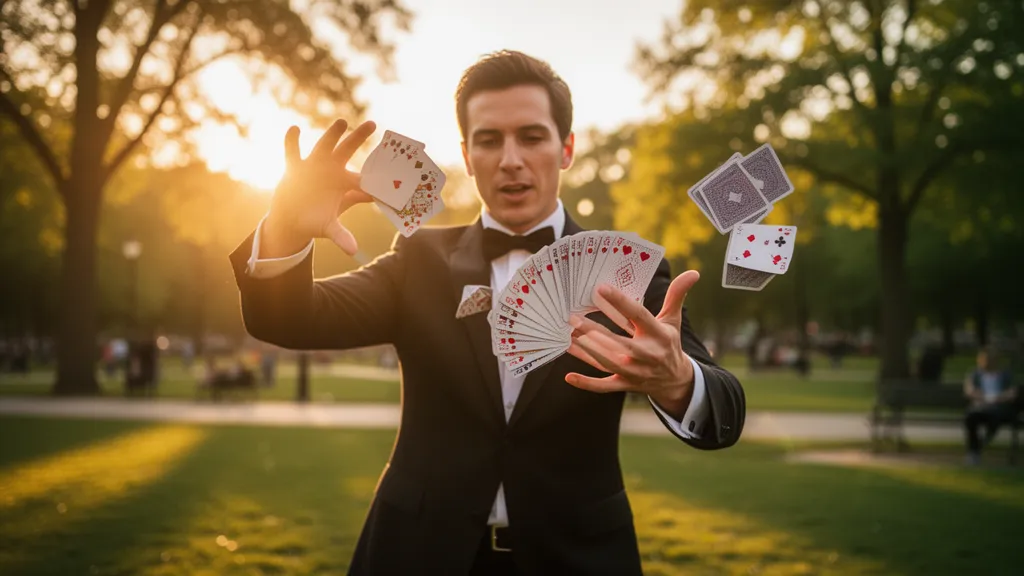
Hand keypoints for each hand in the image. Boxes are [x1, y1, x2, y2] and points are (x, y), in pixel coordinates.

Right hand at [262, 119, 376, 256]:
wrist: (292, 219)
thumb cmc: (316, 220)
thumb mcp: (329, 228)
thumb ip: (341, 236)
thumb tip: (353, 251)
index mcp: (344, 184)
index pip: (363, 179)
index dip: (375, 177)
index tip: (388, 169)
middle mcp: (331, 170)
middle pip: (346, 150)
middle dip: (358, 138)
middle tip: (372, 124)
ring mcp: (313, 166)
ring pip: (323, 146)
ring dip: (332, 135)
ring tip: (343, 122)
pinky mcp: (294, 168)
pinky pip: (292, 152)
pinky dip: (291, 142)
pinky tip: (294, 129)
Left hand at [565, 271, 700, 416]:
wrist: (675, 380)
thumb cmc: (668, 343)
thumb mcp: (672, 320)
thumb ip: (676, 295)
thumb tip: (693, 273)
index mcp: (659, 334)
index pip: (638, 315)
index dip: (620, 301)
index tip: (601, 288)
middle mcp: (648, 355)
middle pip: (620, 343)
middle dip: (596, 332)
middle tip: (574, 317)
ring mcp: (636, 372)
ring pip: (609, 363)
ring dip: (588, 352)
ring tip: (569, 336)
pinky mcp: (626, 385)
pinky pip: (605, 386)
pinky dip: (587, 383)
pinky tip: (569, 376)